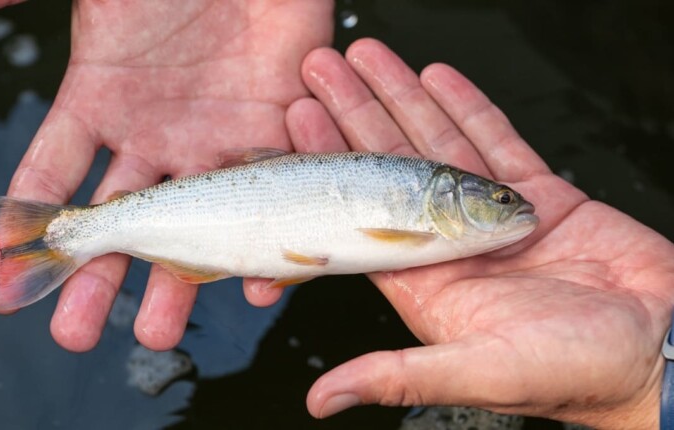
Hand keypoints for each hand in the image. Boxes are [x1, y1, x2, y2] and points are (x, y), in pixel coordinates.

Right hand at [0, 0, 332, 351]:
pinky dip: (262, 245)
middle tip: (77, 336)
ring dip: (176, 283)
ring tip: (159, 334)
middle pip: (122, 222)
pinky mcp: (274, 136)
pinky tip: (253, 285)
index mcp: (101, 100)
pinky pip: (266, 202)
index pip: (51, 175)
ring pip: (194, 227)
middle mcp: (155, 134)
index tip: (2, 289)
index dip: (24, 232)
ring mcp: (214, 140)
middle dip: (98, 282)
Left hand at [287, 39, 673, 428]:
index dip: (330, 166)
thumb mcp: (475, 374)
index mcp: (425, 282)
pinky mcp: (537, 197)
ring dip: (402, 99)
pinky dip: (466, 108)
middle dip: (356, 115)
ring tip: (368, 58)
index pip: (360, 213)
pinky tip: (436, 78)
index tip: (301, 121)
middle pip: (390, 167)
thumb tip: (322, 401)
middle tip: (321, 70)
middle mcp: (449, 245)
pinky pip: (496, 142)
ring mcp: (490, 217)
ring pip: (437, 144)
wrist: (657, 349)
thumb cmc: (572, 373)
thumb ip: (397, 377)